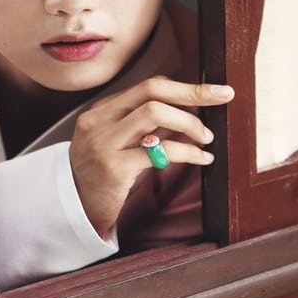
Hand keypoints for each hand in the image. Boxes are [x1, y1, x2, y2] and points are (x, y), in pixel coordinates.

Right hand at [68, 77, 234, 235]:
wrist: (75, 212)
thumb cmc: (103, 178)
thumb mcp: (122, 145)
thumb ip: (149, 127)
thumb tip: (190, 108)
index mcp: (100, 111)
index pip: (147, 86)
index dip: (183, 86)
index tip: (210, 92)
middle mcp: (98, 122)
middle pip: (151, 90)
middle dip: (192, 92)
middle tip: (222, 97)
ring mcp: (103, 143)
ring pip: (155, 113)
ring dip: (189, 123)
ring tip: (206, 137)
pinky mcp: (113, 168)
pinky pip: (160, 151)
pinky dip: (188, 152)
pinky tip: (202, 158)